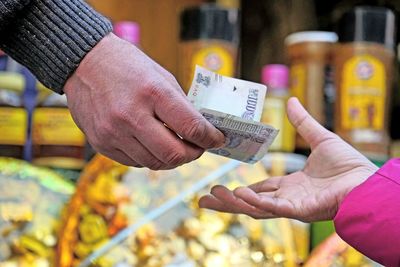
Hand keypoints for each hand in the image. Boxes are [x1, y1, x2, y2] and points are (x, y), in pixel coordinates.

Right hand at [64, 33, 223, 168]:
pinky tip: (153, 145)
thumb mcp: (161, 77)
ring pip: (155, 163)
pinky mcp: (101, 143)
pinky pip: (135, 162)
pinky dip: (150, 158)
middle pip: (174, 155)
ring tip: (177, 147)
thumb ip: (181, 106)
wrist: (84, 63)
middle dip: (193, 155)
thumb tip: (201, 130)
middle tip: (198, 148)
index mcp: (153, 93)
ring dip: (172, 159)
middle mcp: (131, 116)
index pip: (191, 127)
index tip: (218, 139)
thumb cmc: (128, 66)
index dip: (211, 138)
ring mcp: (113, 133)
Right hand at [199, 97, 377, 221]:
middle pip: (250, 203)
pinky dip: (256, 203)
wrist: (368, 180)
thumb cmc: (350, 165)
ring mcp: (293, 206)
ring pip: (255, 209)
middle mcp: (289, 199)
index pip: (261, 190)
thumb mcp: (320, 137)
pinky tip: (239, 195)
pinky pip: (273, 209)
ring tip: (210, 197)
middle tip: (204, 200)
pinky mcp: (300, 211)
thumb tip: (291, 101)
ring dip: (233, 204)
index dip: (243, 189)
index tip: (224, 186)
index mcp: (292, 186)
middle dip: (227, 203)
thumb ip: (302, 122)